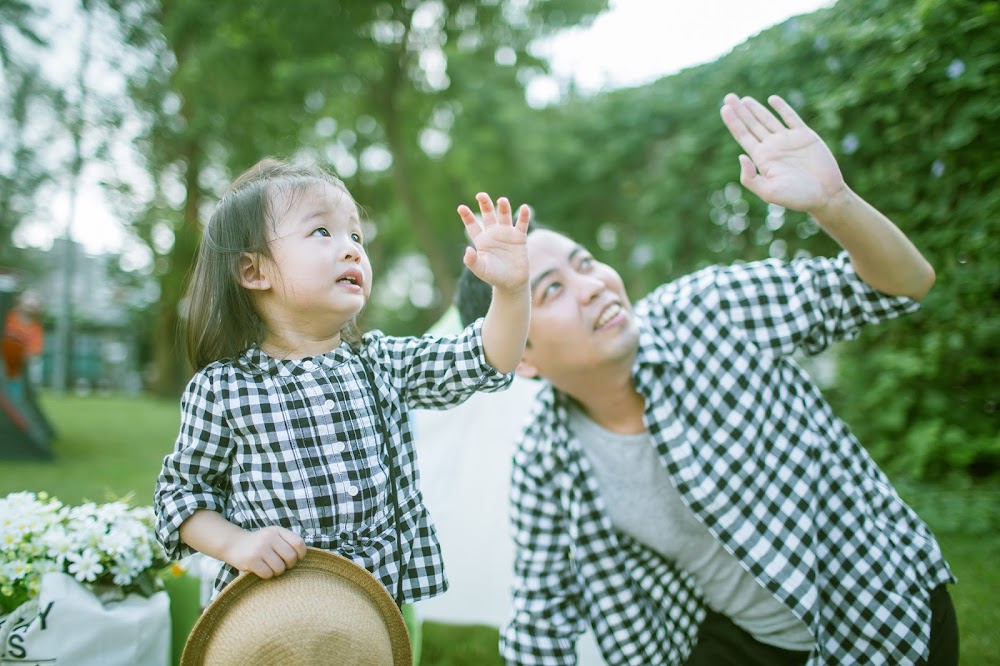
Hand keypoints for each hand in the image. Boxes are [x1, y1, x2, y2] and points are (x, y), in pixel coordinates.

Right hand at [226, 525, 306, 578]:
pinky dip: (267, 575)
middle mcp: (269, 538)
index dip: (301, 554)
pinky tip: (262, 569)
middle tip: (282, 565)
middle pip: (291, 557)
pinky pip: (268, 574)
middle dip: (289, 565)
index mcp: (277, 531)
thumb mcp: (273, 536)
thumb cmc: (259, 543)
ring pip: (280, 568)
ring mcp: (260, 549)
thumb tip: (303, 557)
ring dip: (277, 571)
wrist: (233, 544)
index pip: (298, 543)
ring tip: (271, 567)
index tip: (297, 558)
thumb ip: (287, 542)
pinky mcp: (251, 560)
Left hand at [458, 193, 530, 293]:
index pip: (472, 225)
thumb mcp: (481, 270)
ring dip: (503, 207)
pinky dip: (524, 216)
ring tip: (502, 200)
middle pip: (488, 215)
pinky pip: (521, 224)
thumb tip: (467, 250)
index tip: (460, 207)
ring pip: (504, 216)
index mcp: (481, 240)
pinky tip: (524, 208)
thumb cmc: (494, 276)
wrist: (511, 282)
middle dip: (484, 204)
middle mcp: (493, 233)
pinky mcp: (519, 237)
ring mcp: (506, 234)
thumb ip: (472, 261)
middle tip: (480, 195)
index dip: (467, 216)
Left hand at [720, 93, 846, 214]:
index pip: (743, 136)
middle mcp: (772, 147)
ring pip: (768, 119)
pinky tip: (772, 99)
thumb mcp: (769, 192)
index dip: (733, 122)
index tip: (724, 109)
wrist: (825, 195)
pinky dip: (782, 108)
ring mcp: (788, 140)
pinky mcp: (805, 136)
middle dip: (740, 111)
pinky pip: (791, 118)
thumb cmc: (797, 197)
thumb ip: (751, 178)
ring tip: (743, 99)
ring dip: (756, 109)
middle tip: (728, 97)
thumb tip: (741, 156)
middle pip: (752, 125)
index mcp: (762, 159)